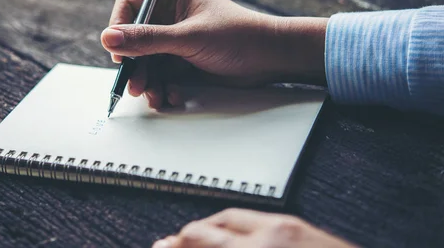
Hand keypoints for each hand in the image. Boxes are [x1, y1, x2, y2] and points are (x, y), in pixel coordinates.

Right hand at [100, 0, 326, 108]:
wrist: (270, 60)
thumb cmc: (239, 36)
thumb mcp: (189, 37)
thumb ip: (148, 39)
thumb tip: (108, 38)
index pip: (131, 6)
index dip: (119, 28)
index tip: (117, 51)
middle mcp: (171, 15)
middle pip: (135, 38)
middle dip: (134, 63)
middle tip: (134, 84)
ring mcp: (176, 39)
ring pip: (146, 60)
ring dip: (147, 80)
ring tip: (154, 95)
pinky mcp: (182, 60)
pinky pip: (160, 74)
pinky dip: (161, 87)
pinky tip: (171, 95)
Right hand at [152, 209, 355, 247]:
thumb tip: (209, 247)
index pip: (204, 243)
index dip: (179, 246)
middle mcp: (268, 236)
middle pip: (209, 231)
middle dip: (182, 238)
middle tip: (166, 244)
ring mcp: (282, 227)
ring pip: (228, 218)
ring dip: (203, 227)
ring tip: (187, 236)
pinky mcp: (295, 223)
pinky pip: (252, 215)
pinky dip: (229, 222)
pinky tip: (224, 229)